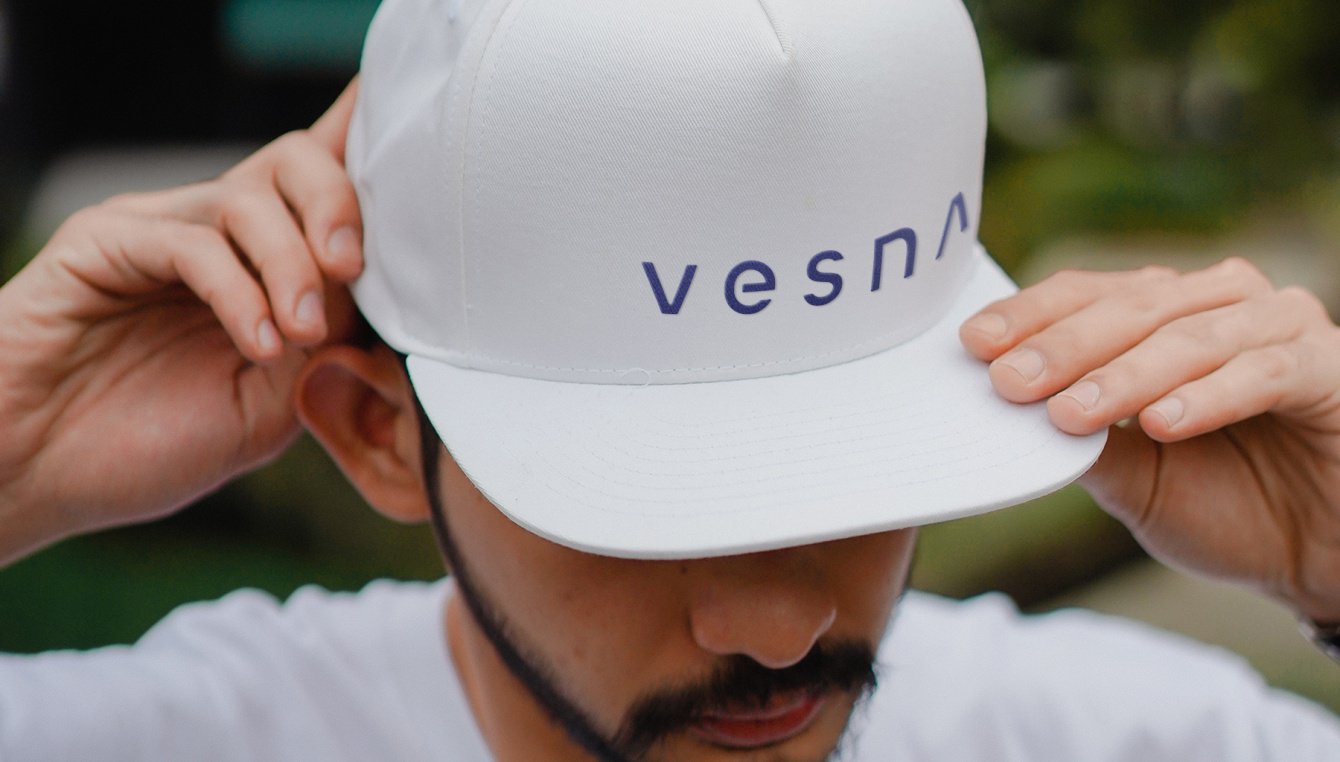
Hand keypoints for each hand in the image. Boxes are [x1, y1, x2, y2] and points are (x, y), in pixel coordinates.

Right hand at [0, 82, 362, 564]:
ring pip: (248, 196)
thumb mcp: (271, 406)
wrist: (39, 477)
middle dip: (340, 206)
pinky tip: (256, 344)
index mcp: (260, 265)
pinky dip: (238, 291)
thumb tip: (384, 301)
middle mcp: (214, 234)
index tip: (424, 157)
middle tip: (352, 269)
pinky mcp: (104, 242)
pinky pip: (191, 240)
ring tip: (299, 334)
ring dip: (291, 264)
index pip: (321, 191)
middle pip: (296, 162)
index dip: (369, 159)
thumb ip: (326, 349)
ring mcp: (159, 230)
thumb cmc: (153, 447)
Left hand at [960, 259, 1339, 622]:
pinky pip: (1263, 372)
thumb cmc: (1226, 504)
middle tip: (1010, 381)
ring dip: (1124, 375)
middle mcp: (1218, 303)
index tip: (973, 346)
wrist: (1319, 557)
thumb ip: (1082, 437)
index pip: (1084, 296)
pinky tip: (1162, 423)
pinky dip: (1209, 396)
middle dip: (1063, 347)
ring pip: (1187, 337)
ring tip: (1072, 412)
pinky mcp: (1329, 367)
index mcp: (1163, 314)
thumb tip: (1004, 410)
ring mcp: (1278, 326)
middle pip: (1129, 308)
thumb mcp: (1135, 477)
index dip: (1029, 317)